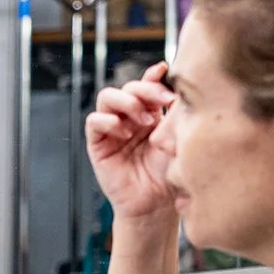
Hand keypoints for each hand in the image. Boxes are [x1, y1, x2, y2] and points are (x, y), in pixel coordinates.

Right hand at [85, 62, 177, 221]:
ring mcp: (112, 130)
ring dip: (126, 102)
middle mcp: (129, 118)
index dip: (152, 75)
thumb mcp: (177, 139)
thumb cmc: (170, 176)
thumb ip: (175, 113)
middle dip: (145, 89)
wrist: (156, 204)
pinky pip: (94, 121)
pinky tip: (124, 132)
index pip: (146, 86)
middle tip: (162, 101)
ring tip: (144, 120)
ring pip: (108, 97)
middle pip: (128, 87)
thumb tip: (179, 86)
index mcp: (150, 114)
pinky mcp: (97, 144)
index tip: (164, 69)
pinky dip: (108, 120)